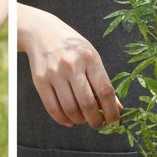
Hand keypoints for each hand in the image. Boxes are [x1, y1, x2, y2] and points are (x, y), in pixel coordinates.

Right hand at [21, 8, 120, 127]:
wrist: (41, 31)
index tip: (114, 121)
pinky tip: (69, 120)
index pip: (105, 91)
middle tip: (98, 124)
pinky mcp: (39, 80)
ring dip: (79, 121)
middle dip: (96, 121)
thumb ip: (102, 81)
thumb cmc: (72, 47)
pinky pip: (52, 108)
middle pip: (87, 103)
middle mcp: (71, 65)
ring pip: (70, 108)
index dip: (112, 111)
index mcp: (89, 58)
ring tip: (83, 120)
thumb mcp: (91, 56)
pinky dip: (63, 119)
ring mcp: (54, 73)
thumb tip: (116, 108)